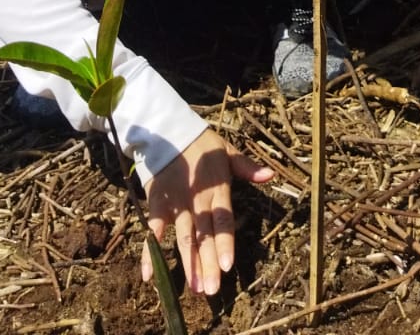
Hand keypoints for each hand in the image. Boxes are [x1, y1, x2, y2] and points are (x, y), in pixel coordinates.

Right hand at [145, 128, 272, 296]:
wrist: (169, 129)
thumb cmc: (202, 145)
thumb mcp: (227, 152)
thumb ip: (246, 167)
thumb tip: (271, 175)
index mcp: (217, 189)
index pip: (223, 221)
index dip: (224, 243)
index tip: (227, 267)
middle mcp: (197, 199)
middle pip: (203, 235)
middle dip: (207, 263)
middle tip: (211, 291)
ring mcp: (176, 202)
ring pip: (182, 236)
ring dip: (187, 263)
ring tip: (194, 288)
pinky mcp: (157, 202)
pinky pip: (152, 228)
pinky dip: (149, 251)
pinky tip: (149, 274)